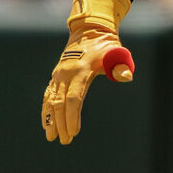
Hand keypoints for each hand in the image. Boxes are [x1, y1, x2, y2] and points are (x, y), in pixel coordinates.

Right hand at [42, 0, 132, 144]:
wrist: (89, 31)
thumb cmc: (106, 45)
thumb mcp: (116, 52)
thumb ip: (121, 65)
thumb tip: (126, 76)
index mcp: (79, 70)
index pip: (74, 98)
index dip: (73, 116)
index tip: (75, 132)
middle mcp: (65, 73)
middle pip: (60, 103)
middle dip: (61, 123)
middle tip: (65, 141)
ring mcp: (58, 75)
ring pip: (51, 101)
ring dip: (51, 120)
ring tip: (51, 137)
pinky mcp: (56, 77)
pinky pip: (48, 96)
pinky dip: (46, 111)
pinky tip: (46, 124)